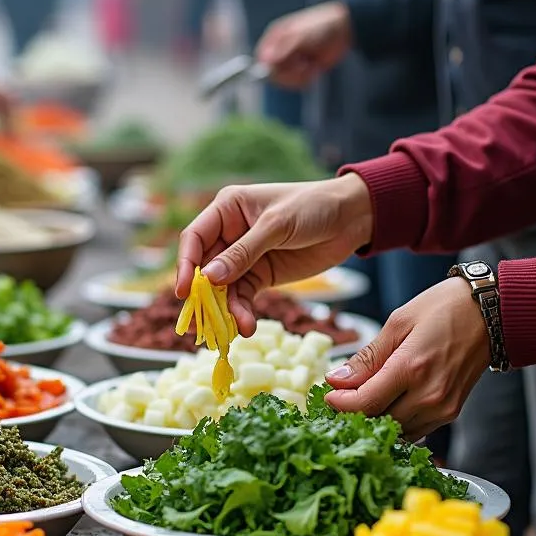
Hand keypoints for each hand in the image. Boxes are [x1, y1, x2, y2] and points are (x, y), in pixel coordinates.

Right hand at [175, 175, 373, 334]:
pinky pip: (243, 297)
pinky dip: (242, 312)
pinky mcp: (261, 275)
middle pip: (204, 268)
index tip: (183, 291)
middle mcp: (229, 233)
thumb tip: (208, 278)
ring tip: (238, 328)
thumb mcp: (277, 226)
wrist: (353, 217)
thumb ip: (243, 252)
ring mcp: (244, 257)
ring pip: (223, 288)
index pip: (194, 238)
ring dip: (226, 309)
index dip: (184, 265)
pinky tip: (247, 326)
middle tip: (200, 323)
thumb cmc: (313, 206)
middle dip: (203, 296)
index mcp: (227, 209)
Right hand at [256, 1, 352, 88]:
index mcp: (274, 38)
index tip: (283, 69)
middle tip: (303, 65)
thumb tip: (266, 61)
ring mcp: (290, 61)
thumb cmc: (321, 27)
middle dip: (289, 74)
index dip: (270, 68)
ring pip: (284, 81)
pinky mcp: (300, 70)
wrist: (343, 30)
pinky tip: (314, 68)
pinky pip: (296, 83)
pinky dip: (306, 79)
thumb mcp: (302, 37)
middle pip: (272, 74)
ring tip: (311, 64)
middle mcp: (279, 51)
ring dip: (299, 77)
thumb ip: (284, 49)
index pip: (261, 59)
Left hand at [324, 278, 490, 439]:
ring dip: (373, 420)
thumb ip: (367, 357)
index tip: (326, 396)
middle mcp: (429, 394)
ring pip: (395, 430)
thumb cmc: (444, 308)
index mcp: (412, 368)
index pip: (365, 403)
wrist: (494, 312)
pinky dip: (395, 422)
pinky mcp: (450, 413)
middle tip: (337, 398)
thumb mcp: (398, 322)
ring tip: (358, 401)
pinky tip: (385, 405)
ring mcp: (443, 408)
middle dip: (352, 413)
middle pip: (378, 421)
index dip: (339, 404)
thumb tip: (336, 381)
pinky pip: (414, 430)